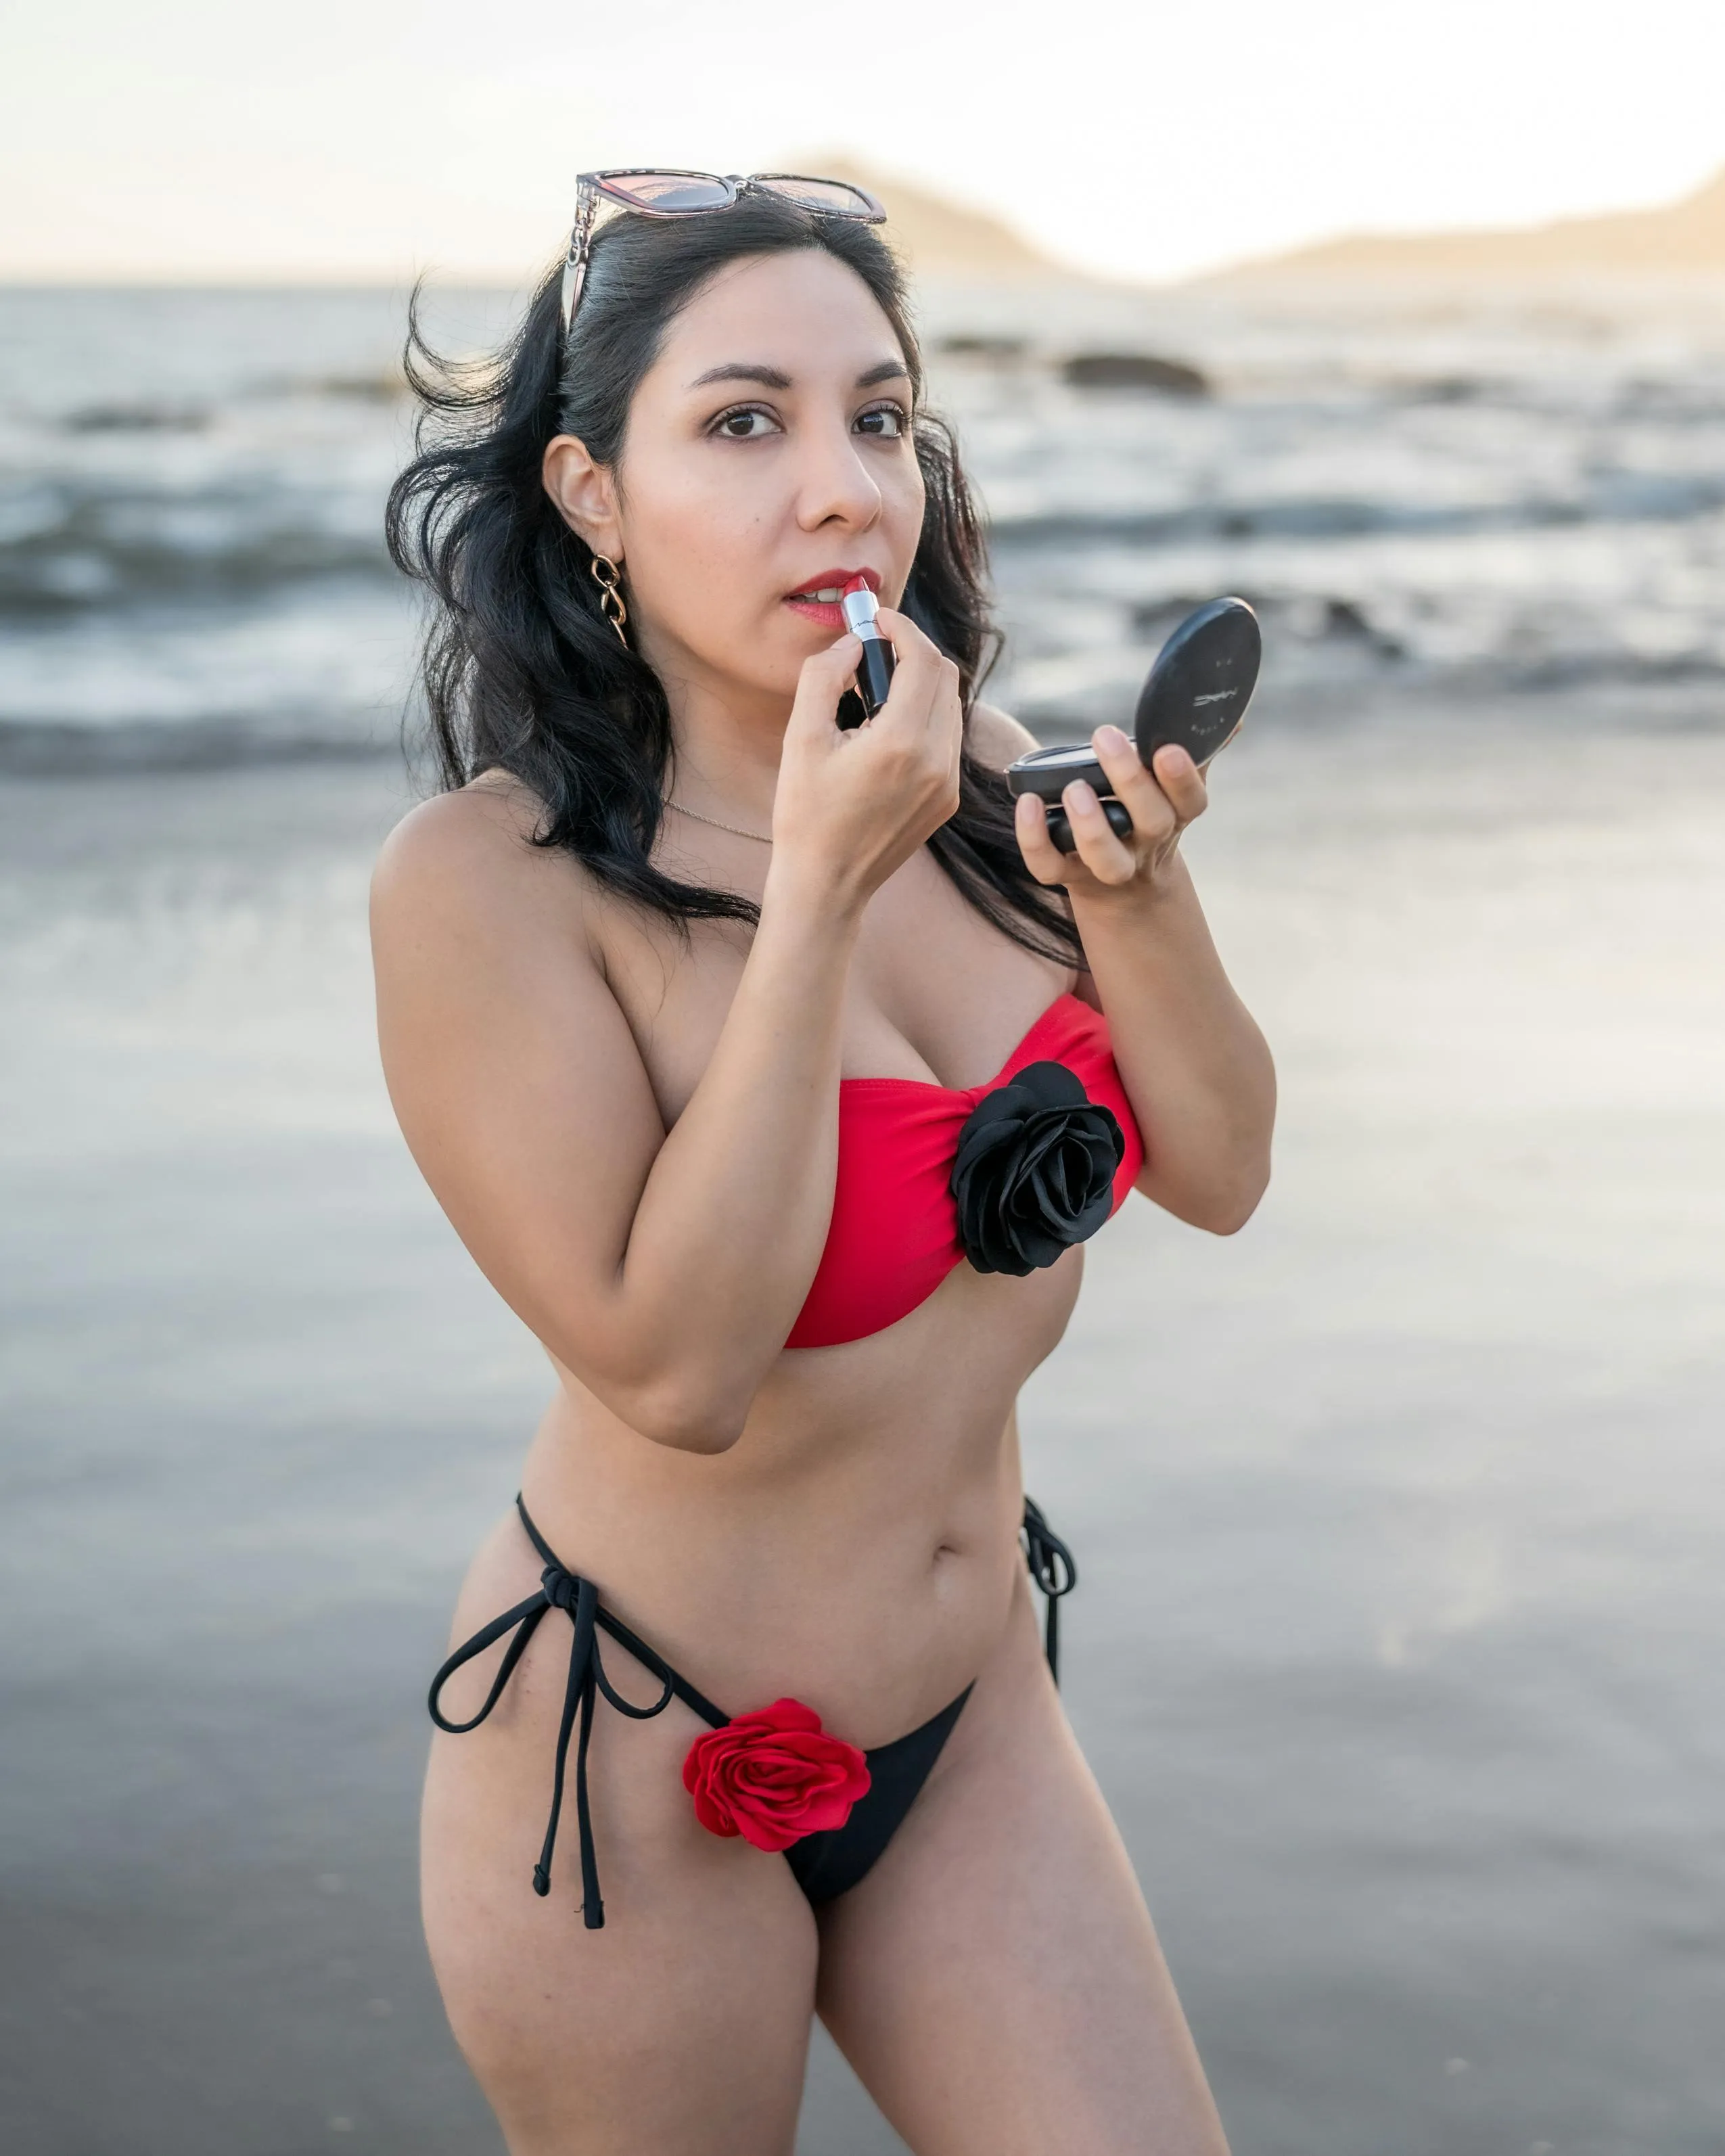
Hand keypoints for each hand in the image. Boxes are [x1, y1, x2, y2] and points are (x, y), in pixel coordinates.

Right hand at [770, 608, 962, 910]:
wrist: (826, 885)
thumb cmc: (805, 815)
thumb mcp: (801, 739)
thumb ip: (824, 678)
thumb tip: (852, 643)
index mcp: (902, 743)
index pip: (924, 660)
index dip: (902, 628)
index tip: (876, 619)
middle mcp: (937, 761)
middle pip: (945, 677)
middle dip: (912, 651)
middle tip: (873, 650)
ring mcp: (948, 783)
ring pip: (949, 706)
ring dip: (919, 684)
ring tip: (874, 694)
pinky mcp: (948, 799)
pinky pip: (946, 739)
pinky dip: (923, 718)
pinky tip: (885, 731)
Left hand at [1013, 724, 1207, 901]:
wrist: (1130, 887)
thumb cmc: (1148, 815)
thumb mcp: (1176, 790)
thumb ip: (1197, 752)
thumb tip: (1229, 717)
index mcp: (1177, 815)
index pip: (1192, 801)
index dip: (1182, 779)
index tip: (1167, 749)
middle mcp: (1148, 844)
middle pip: (1152, 822)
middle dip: (1131, 781)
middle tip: (1107, 736)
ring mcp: (1110, 866)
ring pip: (1107, 859)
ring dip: (1092, 826)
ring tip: (1074, 787)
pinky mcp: (1070, 875)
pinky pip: (1050, 866)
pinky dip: (1034, 838)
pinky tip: (1026, 802)